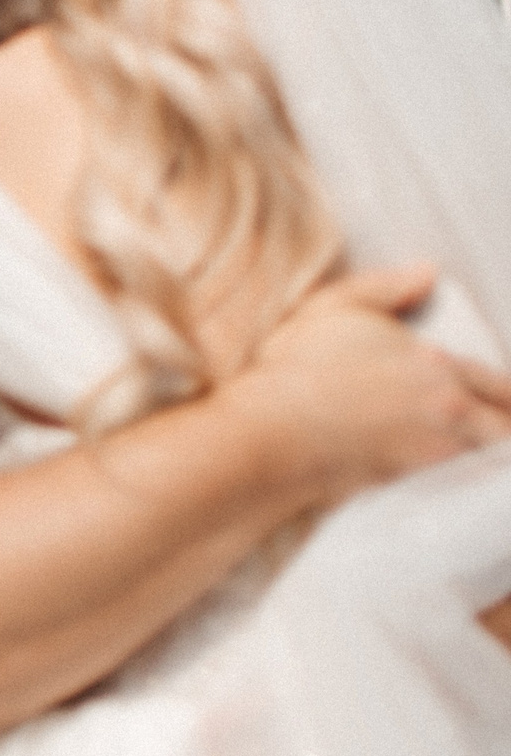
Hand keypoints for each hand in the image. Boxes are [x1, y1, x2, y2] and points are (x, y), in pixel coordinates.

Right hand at [229, 265, 510, 503]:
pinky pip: (451, 479)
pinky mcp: (403, 482)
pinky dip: (456, 474)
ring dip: (484, 450)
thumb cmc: (295, 370)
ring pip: (483, 456)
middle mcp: (446, 410)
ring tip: (473, 449)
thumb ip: (387, 286)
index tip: (502, 397)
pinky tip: (441, 469)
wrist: (267, 434)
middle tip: (497, 424)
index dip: (506, 393)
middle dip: (504, 423)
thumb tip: (427, 273)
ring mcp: (427, 452)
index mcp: (438, 366)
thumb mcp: (335, 307)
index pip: (501, 384)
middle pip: (504, 428)